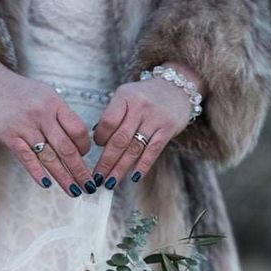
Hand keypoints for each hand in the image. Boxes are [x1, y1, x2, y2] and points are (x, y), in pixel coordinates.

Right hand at [0, 44, 95, 196]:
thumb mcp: (45, 96)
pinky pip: (27, 158)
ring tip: (74, 191)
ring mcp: (24, 126)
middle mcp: (41, 114)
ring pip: (49, 157)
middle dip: (80, 171)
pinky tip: (47, 184)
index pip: (78, 130)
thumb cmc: (21, 93)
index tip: (85, 157)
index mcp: (54, 103)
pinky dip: (38, 173)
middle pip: (66, 148)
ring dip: (63, 177)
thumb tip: (79, 143)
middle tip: (89, 187)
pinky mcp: (9, 136)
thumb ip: (61, 116)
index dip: (85, 147)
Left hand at [92, 64, 202, 187]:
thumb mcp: (126, 97)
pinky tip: (134, 177)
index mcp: (125, 96)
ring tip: (110, 182)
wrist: (176, 87)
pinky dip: (142, 166)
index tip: (94, 150)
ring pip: (134, 149)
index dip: (99, 139)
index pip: (108, 122)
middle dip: (106, 162)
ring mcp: (155, 118)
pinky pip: (152, 152)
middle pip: (119, 140)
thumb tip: (97, 143)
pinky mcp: (167, 129)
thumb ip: (112, 117)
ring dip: (120, 169)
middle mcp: (140, 106)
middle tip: (97, 178)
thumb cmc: (144, 97)